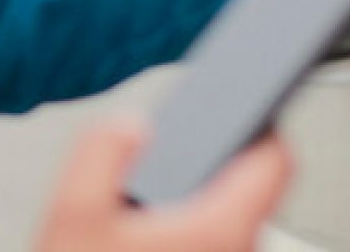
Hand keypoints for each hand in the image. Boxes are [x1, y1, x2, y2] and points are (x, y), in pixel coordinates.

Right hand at [35, 119, 292, 251]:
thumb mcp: (69, 220)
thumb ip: (101, 154)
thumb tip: (132, 125)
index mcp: (217, 232)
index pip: (280, 164)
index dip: (269, 126)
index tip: (252, 110)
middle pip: (258, 197)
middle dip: (223, 172)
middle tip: (185, 163)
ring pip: (239, 233)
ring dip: (210, 213)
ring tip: (160, 212)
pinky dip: (203, 244)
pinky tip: (158, 243)